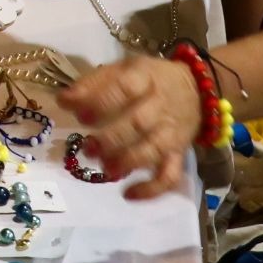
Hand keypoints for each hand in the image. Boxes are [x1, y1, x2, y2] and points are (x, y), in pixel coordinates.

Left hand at [57, 55, 202, 199]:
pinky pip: (170, 174)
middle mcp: (160, 106)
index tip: (79, 114)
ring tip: (105, 168)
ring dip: (127, 162)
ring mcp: (171, 132)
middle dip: (111, 138)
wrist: (198, 90)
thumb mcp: (124, 68)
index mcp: (145, 78)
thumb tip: (64, 100)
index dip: (101, 101)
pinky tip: (129, 194)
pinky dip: (152, 188)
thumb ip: (94, 82)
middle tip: (88, 148)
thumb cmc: (149, 79)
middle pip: (138, 123)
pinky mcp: (179, 154)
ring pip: (153, 150)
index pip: (124, 88)